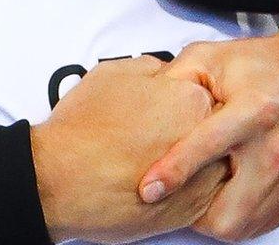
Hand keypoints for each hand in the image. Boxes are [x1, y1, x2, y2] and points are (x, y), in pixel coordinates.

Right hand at [32, 55, 224, 242]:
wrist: (63, 180)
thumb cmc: (82, 127)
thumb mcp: (110, 74)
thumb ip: (149, 69)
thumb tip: (165, 74)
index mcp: (191, 98)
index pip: (204, 96)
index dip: (181, 105)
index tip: (164, 114)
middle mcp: (207, 137)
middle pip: (214, 130)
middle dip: (192, 132)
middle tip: (159, 140)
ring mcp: (205, 176)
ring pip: (213, 163)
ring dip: (196, 162)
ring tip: (157, 163)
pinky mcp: (194, 209)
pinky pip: (204, 194)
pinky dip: (188, 189)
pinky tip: (161, 184)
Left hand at [140, 31, 278, 240]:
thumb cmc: (263, 65)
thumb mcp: (211, 56)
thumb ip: (174, 78)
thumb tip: (140, 103)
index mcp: (253, 110)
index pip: (207, 148)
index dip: (174, 172)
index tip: (148, 189)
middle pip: (230, 210)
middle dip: (195, 214)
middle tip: (178, 198)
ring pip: (247, 225)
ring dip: (217, 219)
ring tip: (201, 198)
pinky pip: (268, 222)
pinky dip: (244, 218)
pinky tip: (228, 197)